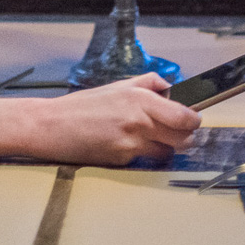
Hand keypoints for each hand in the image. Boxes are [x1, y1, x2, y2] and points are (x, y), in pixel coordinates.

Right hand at [0, 74, 201, 165]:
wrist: (51, 126)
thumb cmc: (81, 106)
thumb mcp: (116, 86)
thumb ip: (148, 84)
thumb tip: (170, 87)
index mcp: (140, 99)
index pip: (185, 116)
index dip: (193, 120)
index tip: (191, 119)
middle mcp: (139, 121)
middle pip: (184, 138)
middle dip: (184, 137)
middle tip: (176, 132)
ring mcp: (131, 144)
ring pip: (166, 152)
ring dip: (164, 148)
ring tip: (148, 139)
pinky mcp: (121, 161)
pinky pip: (142, 160)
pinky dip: (140, 155)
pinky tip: (124, 145)